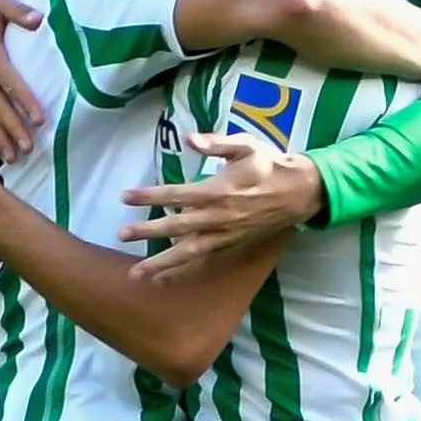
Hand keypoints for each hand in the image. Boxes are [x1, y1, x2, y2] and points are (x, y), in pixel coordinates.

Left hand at [116, 132, 322, 279]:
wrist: (300, 193)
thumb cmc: (270, 165)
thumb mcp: (246, 145)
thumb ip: (216, 144)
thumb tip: (189, 139)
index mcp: (218, 190)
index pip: (176, 193)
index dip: (149, 196)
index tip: (125, 197)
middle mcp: (218, 217)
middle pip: (176, 226)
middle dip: (147, 231)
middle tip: (121, 235)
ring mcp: (225, 236)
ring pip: (188, 252)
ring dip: (161, 263)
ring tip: (136, 273)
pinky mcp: (231, 247)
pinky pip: (203, 263)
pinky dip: (182, 273)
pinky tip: (162, 280)